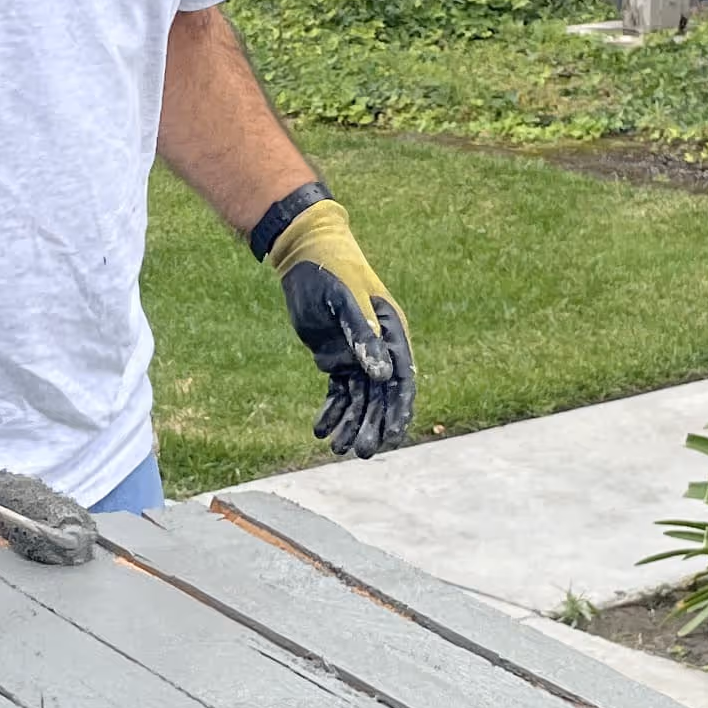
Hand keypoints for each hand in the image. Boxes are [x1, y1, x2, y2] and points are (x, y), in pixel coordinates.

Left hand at [262, 194, 413, 458]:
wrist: (305, 255)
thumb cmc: (332, 271)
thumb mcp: (346, 302)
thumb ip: (363, 337)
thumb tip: (382, 376)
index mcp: (392, 333)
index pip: (402, 380)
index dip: (399, 410)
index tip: (393, 437)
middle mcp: (380, 349)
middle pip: (381, 396)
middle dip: (373, 425)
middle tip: (363, 453)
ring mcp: (359, 356)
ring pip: (359, 399)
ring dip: (352, 424)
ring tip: (338, 450)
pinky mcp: (337, 359)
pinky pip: (338, 392)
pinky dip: (332, 412)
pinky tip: (321, 431)